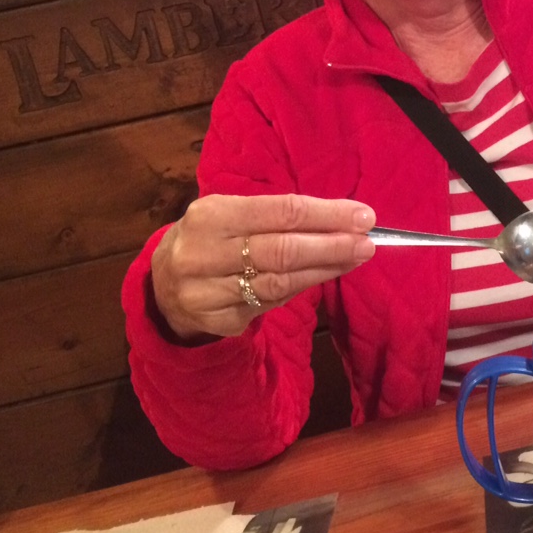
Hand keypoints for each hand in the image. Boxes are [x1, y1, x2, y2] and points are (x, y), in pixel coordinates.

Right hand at [151, 193, 376, 341]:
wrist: (164, 284)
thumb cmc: (213, 238)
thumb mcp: (232, 214)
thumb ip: (280, 215)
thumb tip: (345, 219)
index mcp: (211, 215)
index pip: (281, 212)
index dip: (326, 215)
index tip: (364, 216)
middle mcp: (203, 253)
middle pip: (282, 250)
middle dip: (331, 245)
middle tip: (367, 243)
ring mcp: (207, 292)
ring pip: (280, 281)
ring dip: (325, 269)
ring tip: (355, 257)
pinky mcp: (218, 321)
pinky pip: (271, 303)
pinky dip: (302, 287)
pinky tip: (325, 276)